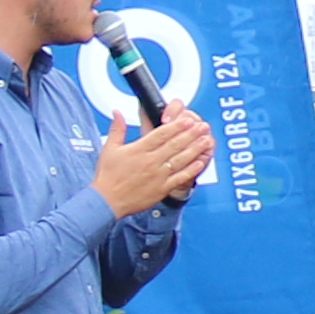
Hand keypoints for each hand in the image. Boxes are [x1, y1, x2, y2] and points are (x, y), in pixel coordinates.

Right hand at [93, 110, 213, 215]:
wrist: (107, 201)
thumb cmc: (107, 175)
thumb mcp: (109, 149)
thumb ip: (117, 129)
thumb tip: (117, 112)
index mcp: (138, 150)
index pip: (161, 134)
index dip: (176, 126)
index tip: (188, 119)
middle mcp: (150, 161)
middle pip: (174, 145)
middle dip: (191, 134)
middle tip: (203, 126)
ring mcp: (158, 175)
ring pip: (180, 160)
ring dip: (195, 149)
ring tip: (207, 140)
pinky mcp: (161, 189)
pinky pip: (179, 178)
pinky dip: (191, 170)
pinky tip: (201, 162)